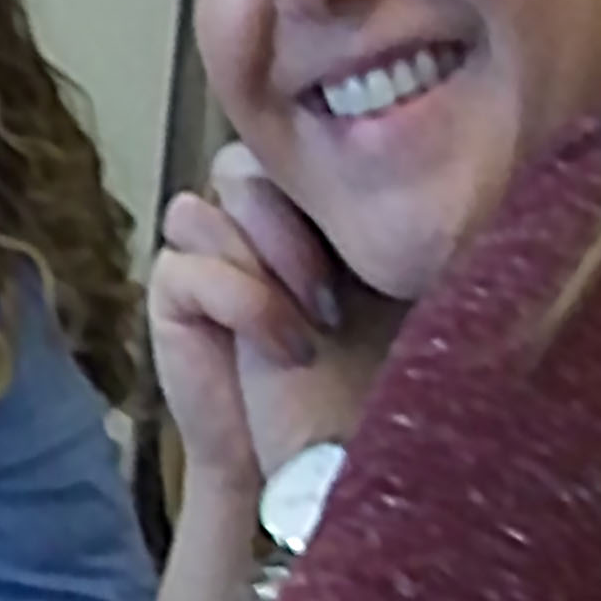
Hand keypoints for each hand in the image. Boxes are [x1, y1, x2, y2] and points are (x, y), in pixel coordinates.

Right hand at [146, 141, 393, 501]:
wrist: (324, 459)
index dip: (327, 174)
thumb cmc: (378, 374)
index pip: (297, 141)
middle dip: (296, 215)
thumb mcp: (402, 280)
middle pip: (245, 159)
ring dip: (269, 253)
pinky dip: (243, 300)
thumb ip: (389, 221)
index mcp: (311, 203)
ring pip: (208, 200)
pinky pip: (186, 263)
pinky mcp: (174, 293)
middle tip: (343, 286)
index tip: (381, 238)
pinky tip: (287, 346)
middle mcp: (252, 219)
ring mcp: (207, 252)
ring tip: (318, 314)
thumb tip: (426, 167)